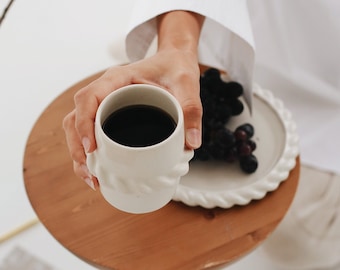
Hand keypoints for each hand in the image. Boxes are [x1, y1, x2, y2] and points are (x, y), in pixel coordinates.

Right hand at [63, 49, 201, 188]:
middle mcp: (106, 89)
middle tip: (92, 174)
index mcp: (117, 78)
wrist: (174, 60)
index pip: (88, 98)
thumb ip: (191, 109)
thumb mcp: (186, 84)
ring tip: (93, 177)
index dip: (84, 123)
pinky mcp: (110, 111)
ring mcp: (106, 101)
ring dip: (79, 152)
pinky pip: (91, 129)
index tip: (92, 148)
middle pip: (76, 116)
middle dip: (78, 147)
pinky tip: (99, 168)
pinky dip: (89, 149)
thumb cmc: (176, 68)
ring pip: (78, 125)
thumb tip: (191, 144)